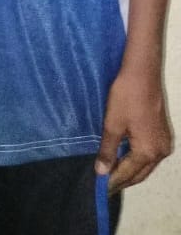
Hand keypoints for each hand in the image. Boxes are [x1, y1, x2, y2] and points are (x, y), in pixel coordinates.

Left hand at [95, 68, 172, 191]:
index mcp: (148, 152)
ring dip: (131, 171)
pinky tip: (125, 160)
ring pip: (146, 165)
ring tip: (112, 175)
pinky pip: (149, 156)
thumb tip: (101, 171)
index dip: (113, 181)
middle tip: (105, 186)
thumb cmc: (125, 97)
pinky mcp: (163, 134)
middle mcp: (160, 152)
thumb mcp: (112, 124)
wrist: (142, 75)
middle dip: (123, 180)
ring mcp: (164, 143)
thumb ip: (107, 150)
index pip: (128, 173)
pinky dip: (137, 161)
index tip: (100, 190)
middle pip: (140, 173)